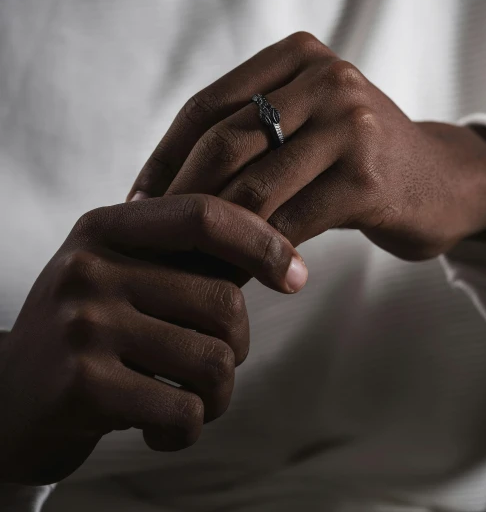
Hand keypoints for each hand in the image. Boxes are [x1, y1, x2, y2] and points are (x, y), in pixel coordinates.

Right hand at [0, 194, 304, 485]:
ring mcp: (82, 324)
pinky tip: (161, 431)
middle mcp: (89, 267)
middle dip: (236, 347)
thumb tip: (277, 252)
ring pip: (213, 361)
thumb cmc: (85, 335)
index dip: (261, 240)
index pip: (202, 216)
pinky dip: (187, 432)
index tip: (295, 274)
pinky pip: (184, 412)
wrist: (4, 400)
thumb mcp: (114, 275)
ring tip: (190, 402)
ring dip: (218, 396)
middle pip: (223, 301)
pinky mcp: (82, 385)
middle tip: (211, 370)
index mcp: (103, 228)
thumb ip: (176, 259)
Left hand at [127, 31, 485, 261]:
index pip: (206, 106)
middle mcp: (325, 78)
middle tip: (155, 239)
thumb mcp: (306, 118)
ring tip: (191, 264)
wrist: (443, 178)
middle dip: (181, 198)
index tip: (137, 201)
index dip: (165, 159)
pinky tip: (243, 277)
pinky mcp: (366, 178)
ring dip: (215, 236)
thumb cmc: (355, 153)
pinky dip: (258, 256)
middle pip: (224, 143)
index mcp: (298, 54)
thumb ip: (248, 129)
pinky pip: (290, 223)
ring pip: (253, 188)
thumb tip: (159, 185)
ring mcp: (350, 124)